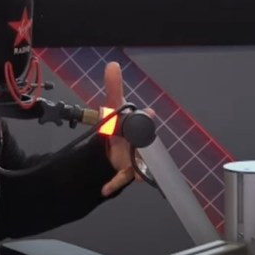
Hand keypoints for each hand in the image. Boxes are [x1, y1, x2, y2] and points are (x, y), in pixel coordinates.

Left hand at [100, 62, 155, 196]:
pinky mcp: (127, 171)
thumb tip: (112, 65)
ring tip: (139, 178)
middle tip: (142, 150)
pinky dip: (114, 184)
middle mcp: (142, 142)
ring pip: (140, 165)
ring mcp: (137, 158)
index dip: (145, 117)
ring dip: (138, 172)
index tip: (149, 113)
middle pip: (145, 146)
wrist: (112, 148)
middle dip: (143, 149)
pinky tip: (105, 189)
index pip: (144, 119)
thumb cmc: (119, 126)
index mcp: (140, 125)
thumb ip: (113, 87)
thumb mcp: (114, 106)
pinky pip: (122, 179)